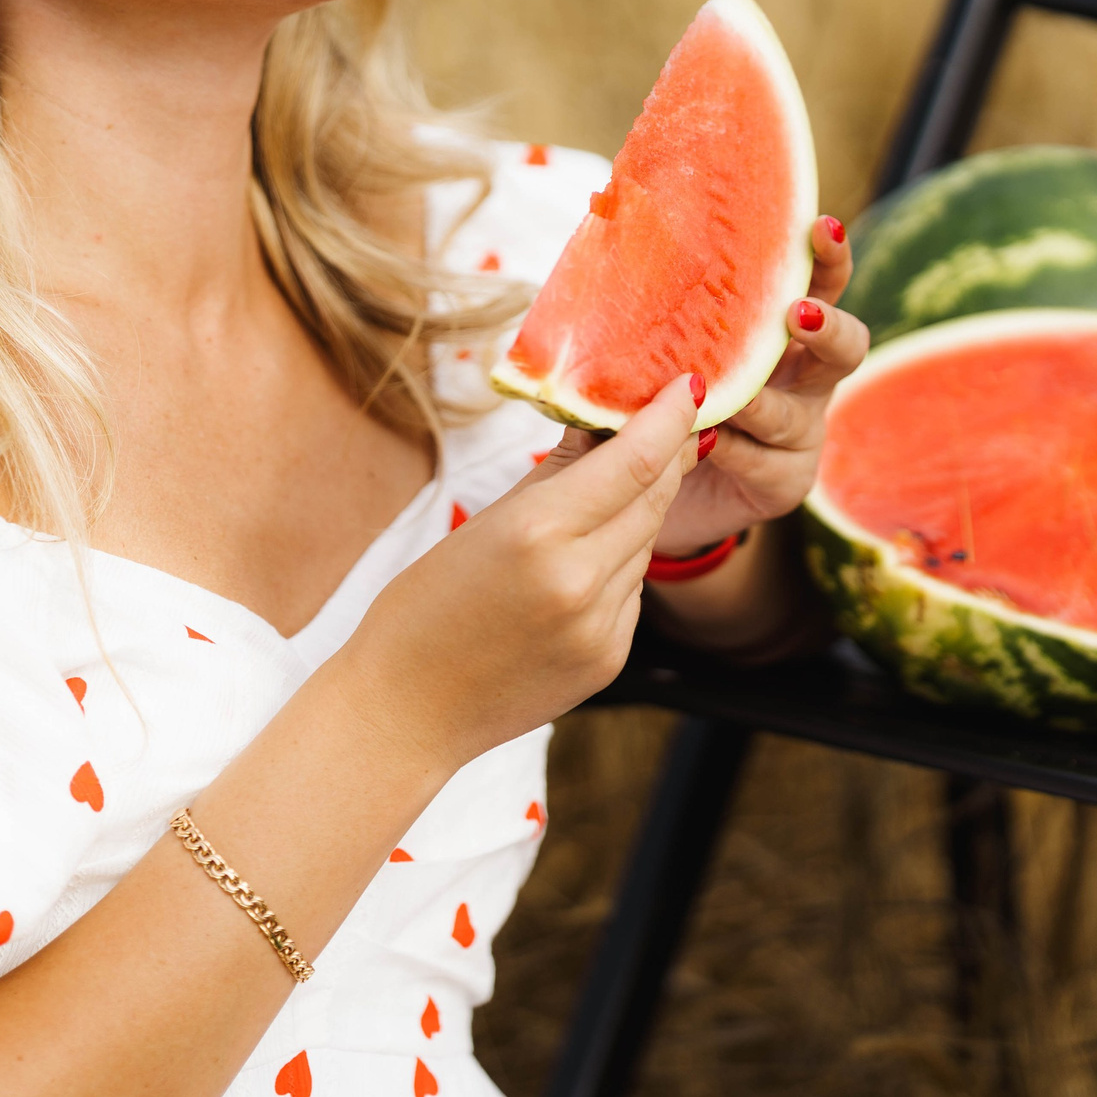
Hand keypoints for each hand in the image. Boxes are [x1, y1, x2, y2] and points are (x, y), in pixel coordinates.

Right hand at [343, 378, 702, 769]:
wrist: (406, 712)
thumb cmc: (424, 609)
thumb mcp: (481, 524)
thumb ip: (554, 473)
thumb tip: (599, 421)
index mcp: (539, 534)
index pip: (634, 462)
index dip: (669, 418)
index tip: (690, 384)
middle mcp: (581, 581)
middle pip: (653, 499)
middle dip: (665, 458)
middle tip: (671, 419)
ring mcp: (601, 627)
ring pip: (643, 546)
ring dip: (632, 516)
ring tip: (586, 510)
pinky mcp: (609, 658)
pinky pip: (631, 592)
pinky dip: (615, 569)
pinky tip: (571, 575)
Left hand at [653, 216, 867, 555]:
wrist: (652, 487)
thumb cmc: (658, 398)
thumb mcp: (659, 348)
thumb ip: (660, 310)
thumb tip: (613, 238)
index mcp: (782, 334)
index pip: (819, 286)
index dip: (827, 257)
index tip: (821, 225)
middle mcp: (803, 380)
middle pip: (845, 347)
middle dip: (826, 327)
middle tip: (795, 314)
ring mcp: (801, 433)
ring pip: (792, 414)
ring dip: (756, 401)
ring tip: (721, 393)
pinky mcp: (785, 482)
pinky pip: (762, 462)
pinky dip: (730, 449)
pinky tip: (700, 440)